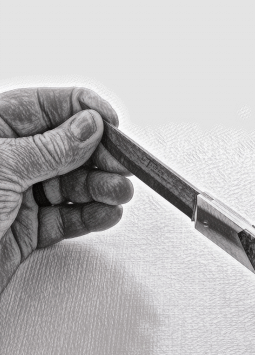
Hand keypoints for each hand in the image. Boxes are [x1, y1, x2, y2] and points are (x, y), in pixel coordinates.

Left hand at [0, 87, 132, 292]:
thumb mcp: (3, 167)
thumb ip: (51, 148)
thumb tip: (88, 126)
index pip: (49, 107)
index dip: (86, 112)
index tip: (113, 125)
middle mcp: (11, 160)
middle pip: (69, 149)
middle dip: (100, 158)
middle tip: (124, 166)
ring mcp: (21, 195)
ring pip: (73, 186)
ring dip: (101, 189)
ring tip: (119, 193)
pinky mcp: (29, 228)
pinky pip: (68, 219)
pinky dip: (91, 217)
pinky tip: (106, 213)